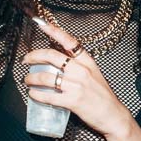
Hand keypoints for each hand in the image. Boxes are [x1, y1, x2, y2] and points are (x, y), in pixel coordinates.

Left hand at [22, 17, 132, 137]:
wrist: (113, 115)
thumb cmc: (103, 97)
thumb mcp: (94, 75)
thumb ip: (79, 67)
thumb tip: (59, 62)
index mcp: (87, 62)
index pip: (69, 41)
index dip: (54, 31)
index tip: (42, 25)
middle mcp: (81, 71)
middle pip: (52, 56)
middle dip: (34, 56)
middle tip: (26, 60)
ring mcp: (76, 86)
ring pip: (46, 77)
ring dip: (32, 78)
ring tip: (27, 80)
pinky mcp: (72, 101)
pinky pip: (49, 96)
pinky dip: (37, 95)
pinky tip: (33, 94)